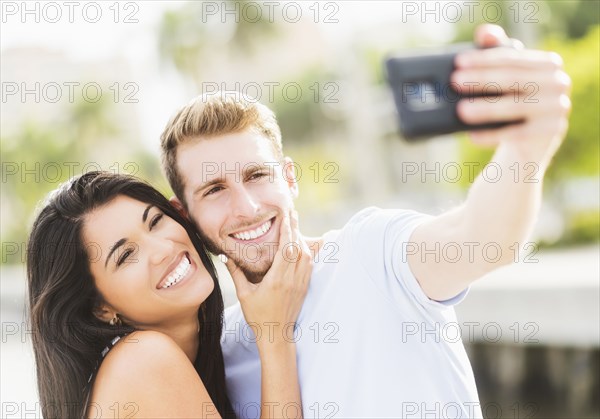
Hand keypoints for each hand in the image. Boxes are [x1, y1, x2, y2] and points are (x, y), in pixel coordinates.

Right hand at [225, 210, 312, 346]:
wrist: (276, 335)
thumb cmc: (258, 316)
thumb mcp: (244, 294)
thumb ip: (236, 274)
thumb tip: (225, 256)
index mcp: (277, 279)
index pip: (286, 248)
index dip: (288, 229)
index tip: (287, 215)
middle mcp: (292, 279)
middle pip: (298, 247)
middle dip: (296, 228)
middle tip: (292, 213)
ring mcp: (300, 283)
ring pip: (306, 255)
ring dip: (301, 239)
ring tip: (294, 228)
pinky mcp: (304, 287)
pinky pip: (309, 265)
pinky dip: (306, 252)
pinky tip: (300, 246)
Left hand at [452, 24, 571, 162]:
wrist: (530, 143)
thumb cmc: (514, 101)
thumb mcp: (506, 77)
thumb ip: (496, 51)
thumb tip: (484, 32)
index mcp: (548, 64)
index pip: (512, 58)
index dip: (483, 59)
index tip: (459, 62)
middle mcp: (559, 83)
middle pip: (513, 79)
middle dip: (481, 80)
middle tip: (455, 82)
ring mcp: (558, 107)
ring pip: (516, 106)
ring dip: (485, 108)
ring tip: (461, 110)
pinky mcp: (552, 132)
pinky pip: (516, 133)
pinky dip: (492, 135)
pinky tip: (473, 135)